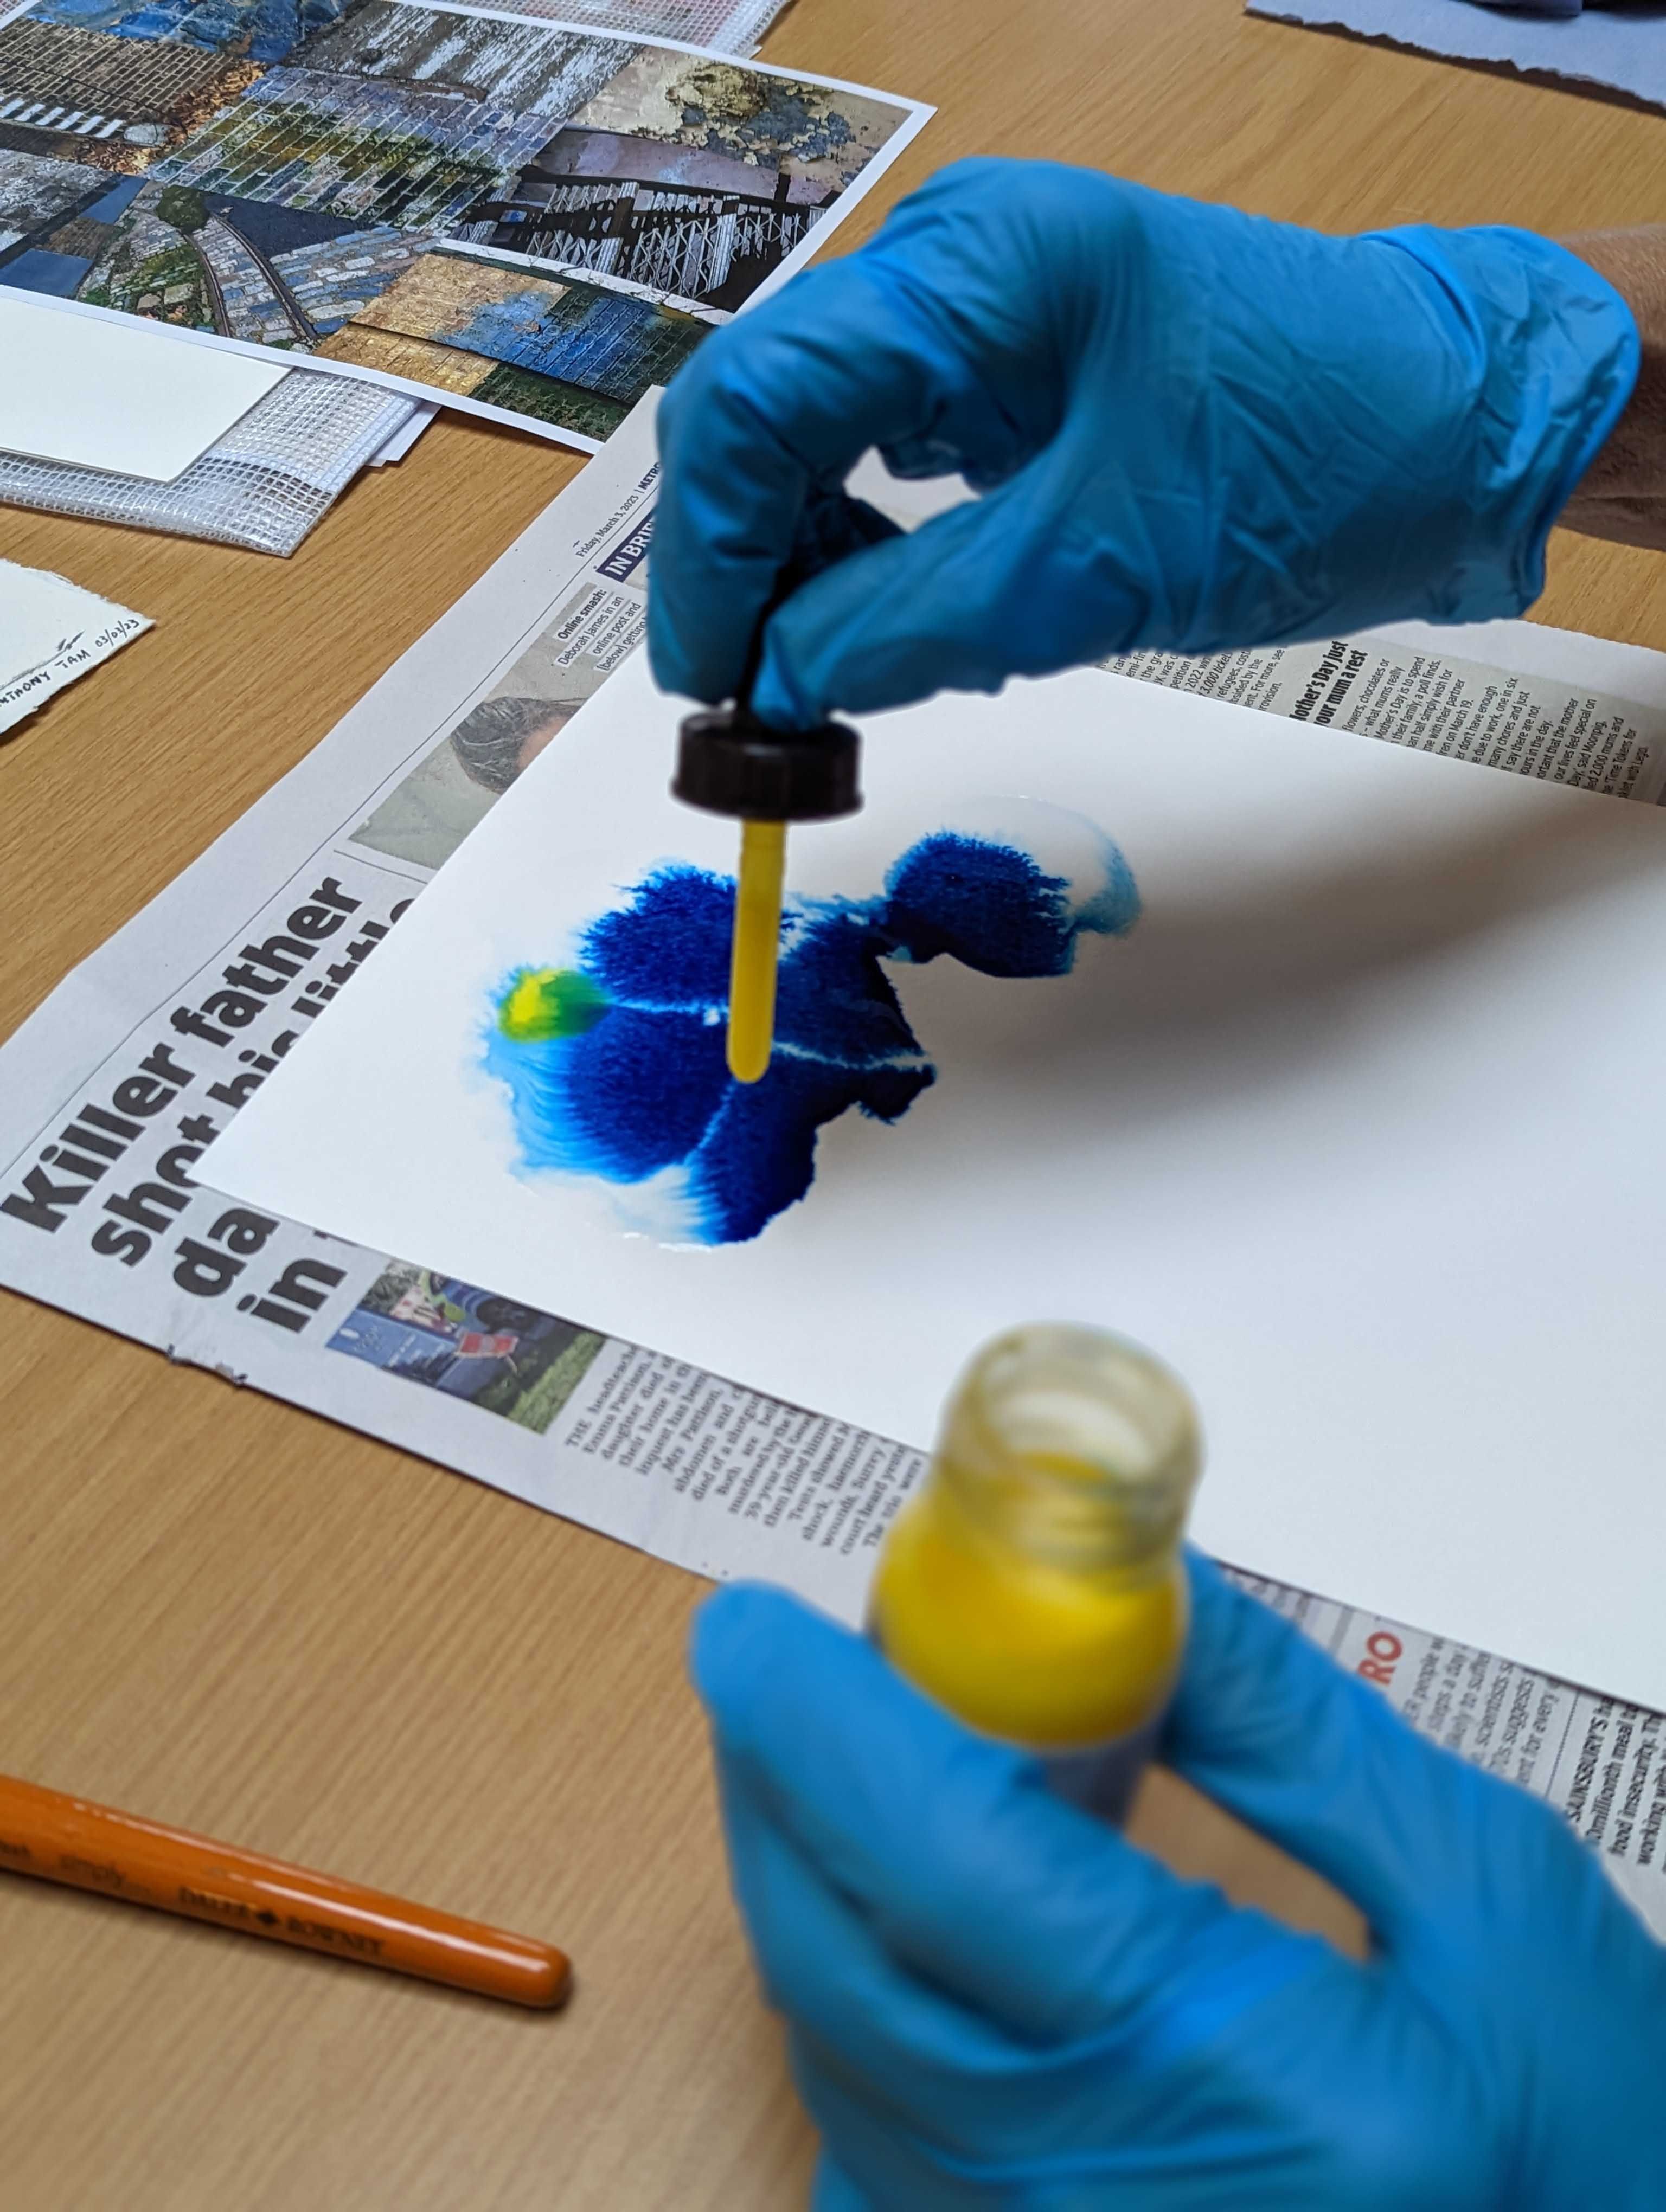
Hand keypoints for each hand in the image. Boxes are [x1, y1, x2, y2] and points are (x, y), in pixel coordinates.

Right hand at [649, 158, 1636, 728]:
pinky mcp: (998, 371)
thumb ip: (910, 629)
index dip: (710, 554)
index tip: (711, 681)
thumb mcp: (1097, 571)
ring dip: (793, 565)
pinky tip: (881, 623)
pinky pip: (874, 460)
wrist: (1451, 431)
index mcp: (970, 270)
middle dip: (738, 562)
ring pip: (804, 442)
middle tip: (748, 696)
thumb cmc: (1315, 461)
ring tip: (823, 672)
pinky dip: (856, 554)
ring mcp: (969, 313)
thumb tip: (772, 689)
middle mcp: (946, 266)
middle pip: (758, 413)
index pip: (755, 402)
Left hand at [692, 1555, 1665, 2209]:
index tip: (753, 1625)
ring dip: (811, 1886)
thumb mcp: (1487, 1893)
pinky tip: (922, 1932)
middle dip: (786, 1787)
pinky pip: (873, 2147)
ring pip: (831, 2057)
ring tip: (870, 1768)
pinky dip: (858, 2011)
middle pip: (841, 1963)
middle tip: (800, 1665)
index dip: (829, 1727)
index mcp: (1254, 2091)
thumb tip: (1132, 1588)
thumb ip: (1287, 1727)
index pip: (953, 1873)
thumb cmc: (1603, 2149)